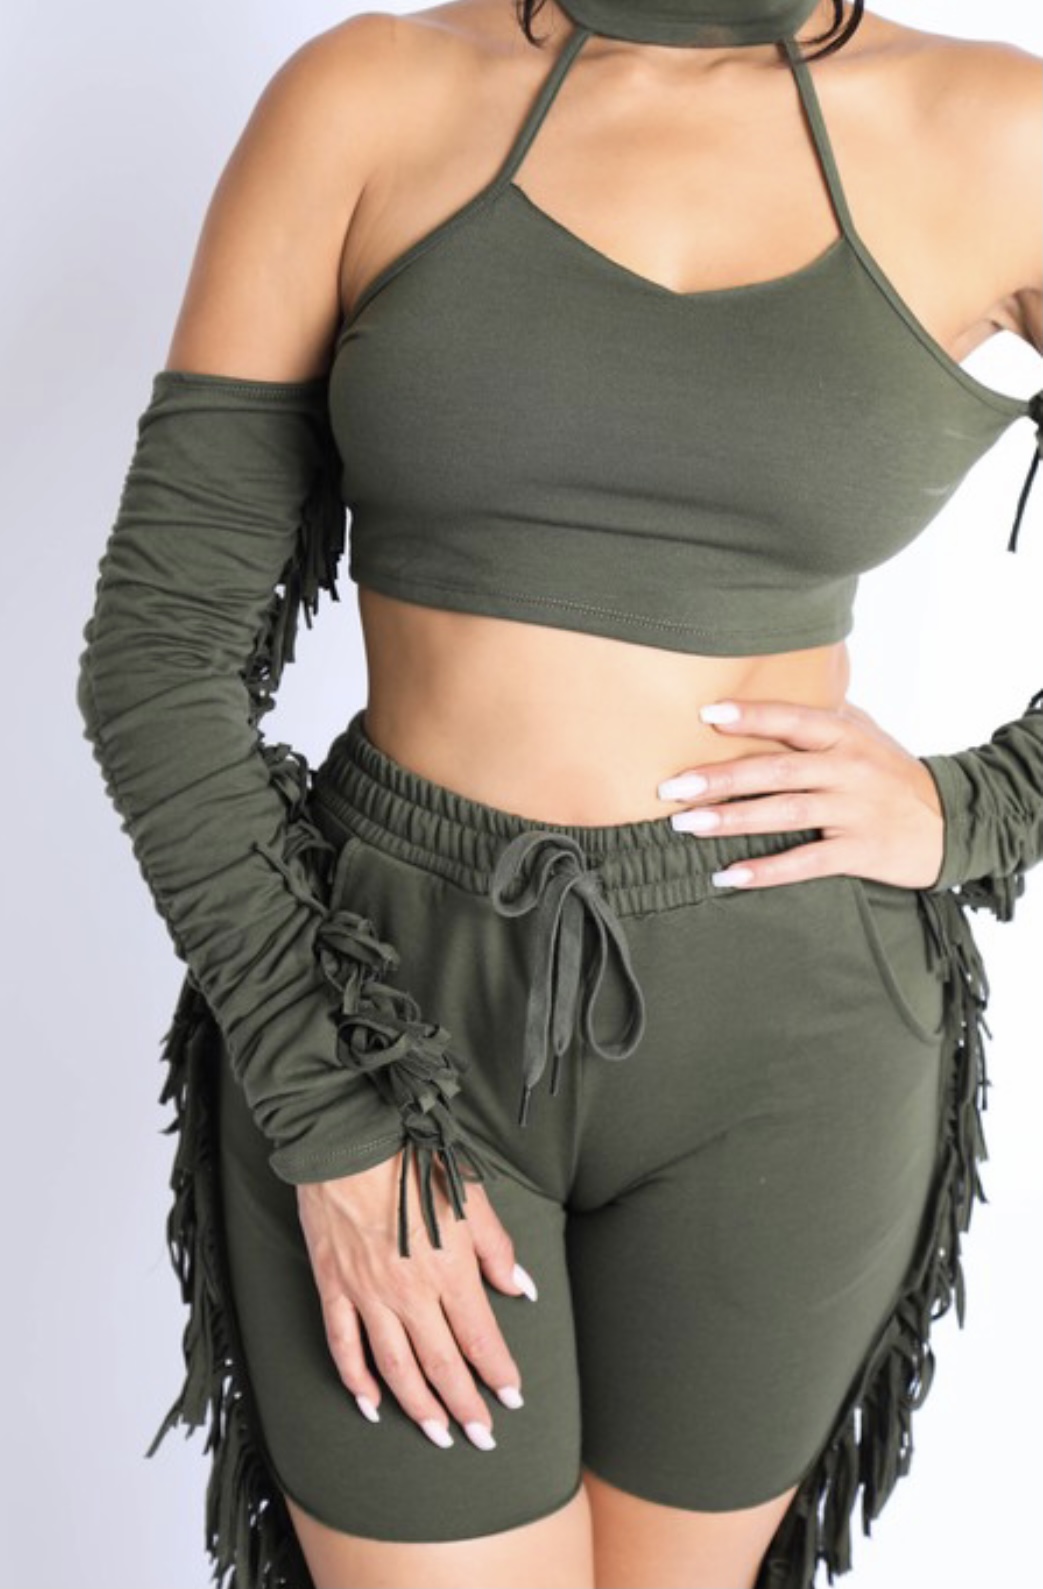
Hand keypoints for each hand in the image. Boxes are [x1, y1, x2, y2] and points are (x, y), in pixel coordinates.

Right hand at [295, 1147, 535, 1449]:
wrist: (347, 1139)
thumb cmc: (411, 1160)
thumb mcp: (469, 1196)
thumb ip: (496, 1248)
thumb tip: (520, 1288)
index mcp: (448, 1268)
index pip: (480, 1338)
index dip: (498, 1373)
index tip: (512, 1399)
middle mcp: (409, 1291)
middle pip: (441, 1363)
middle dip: (464, 1406)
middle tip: (481, 1437)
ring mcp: (366, 1293)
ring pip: (395, 1366)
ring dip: (418, 1406)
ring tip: (436, 1434)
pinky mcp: (332, 1286)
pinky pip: (343, 1345)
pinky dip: (356, 1380)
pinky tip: (370, 1403)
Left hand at [657, 697, 945, 889]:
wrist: (953, 823)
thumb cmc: (895, 775)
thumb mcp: (865, 735)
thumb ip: (821, 717)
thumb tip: (773, 687)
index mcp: (846, 736)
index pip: (793, 718)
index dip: (752, 715)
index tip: (706, 713)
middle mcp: (849, 769)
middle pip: (777, 768)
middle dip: (721, 777)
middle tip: (672, 786)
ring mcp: (855, 811)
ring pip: (786, 812)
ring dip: (733, 819)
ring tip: (686, 826)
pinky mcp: (861, 852)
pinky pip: (807, 862)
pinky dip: (766, 870)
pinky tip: (729, 874)